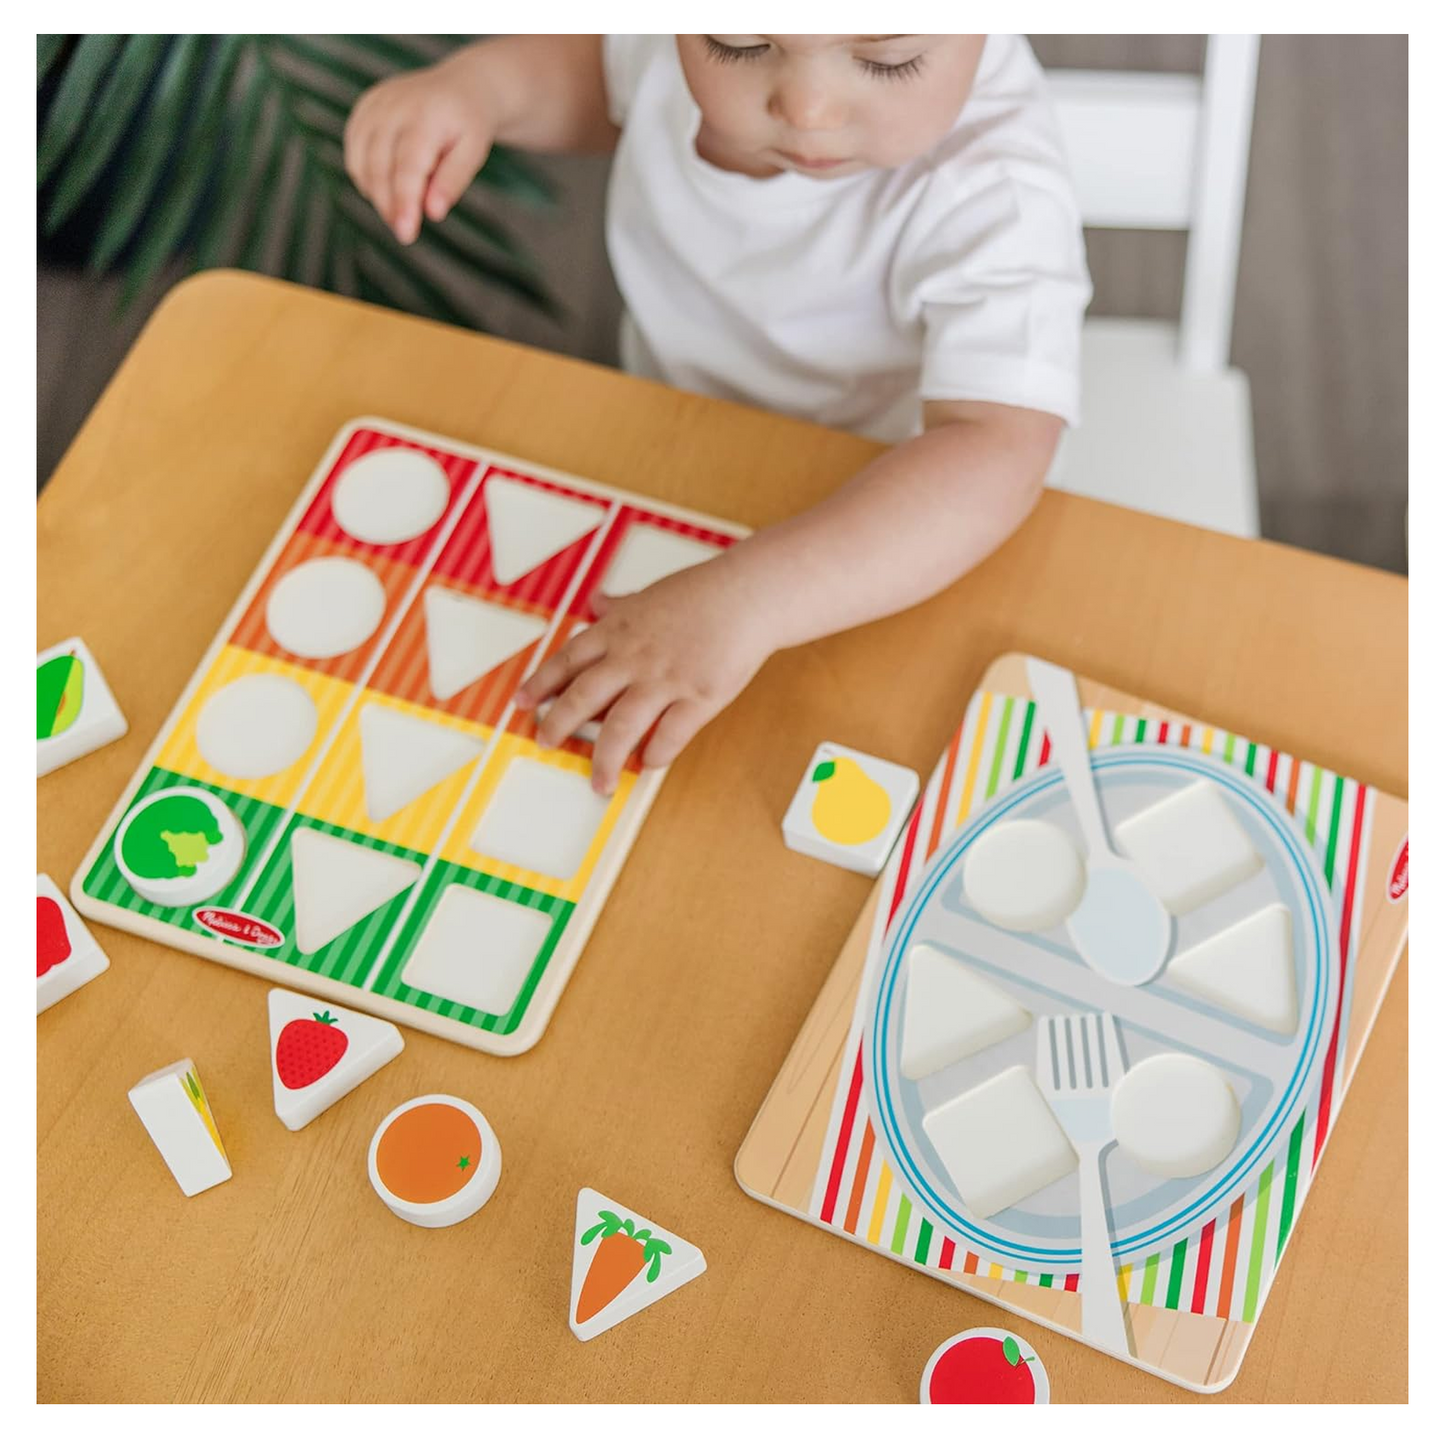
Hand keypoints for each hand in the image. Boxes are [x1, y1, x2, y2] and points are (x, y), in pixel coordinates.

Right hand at [344, 50, 495, 243]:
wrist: (460, 86)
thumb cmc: (469, 126)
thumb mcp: (474, 152)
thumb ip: (453, 181)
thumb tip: (433, 213)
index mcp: (427, 116)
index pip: (408, 166)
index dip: (404, 202)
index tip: (406, 234)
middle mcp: (395, 105)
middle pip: (380, 167)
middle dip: (389, 206)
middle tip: (404, 233)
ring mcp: (375, 104)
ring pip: (361, 162)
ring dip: (376, 195)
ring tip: (400, 211)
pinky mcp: (364, 107)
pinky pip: (354, 151)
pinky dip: (365, 177)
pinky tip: (386, 188)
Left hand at [514, 559, 775, 795]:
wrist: (748, 595)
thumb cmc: (703, 593)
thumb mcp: (650, 595)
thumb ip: (620, 606)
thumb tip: (597, 603)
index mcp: (619, 632)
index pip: (568, 660)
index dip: (542, 683)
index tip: (523, 702)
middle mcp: (634, 658)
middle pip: (584, 697)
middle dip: (559, 724)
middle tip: (546, 743)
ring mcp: (666, 679)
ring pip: (622, 725)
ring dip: (605, 758)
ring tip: (598, 782)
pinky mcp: (699, 696)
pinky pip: (670, 734)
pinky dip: (656, 753)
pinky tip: (647, 765)